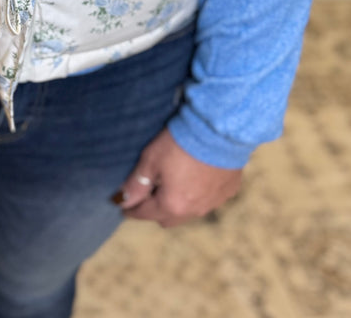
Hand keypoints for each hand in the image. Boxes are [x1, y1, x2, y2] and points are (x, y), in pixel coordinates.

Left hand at [114, 129, 241, 227]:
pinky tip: (195, 178)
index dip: (132, 210)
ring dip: (177, 204)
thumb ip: (136, 183)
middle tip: (146, 195)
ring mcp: (213, 203)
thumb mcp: (151, 160)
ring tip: (171, 187)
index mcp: (172, 205)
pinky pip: (208, 200)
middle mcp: (194, 211)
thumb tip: (122, 200)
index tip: (124, 207)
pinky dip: (198, 195)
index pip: (145, 214)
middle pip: (167, 219)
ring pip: (189, 212)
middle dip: (154, 211)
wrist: (218, 130)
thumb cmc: (179, 144)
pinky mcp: (228, 191)